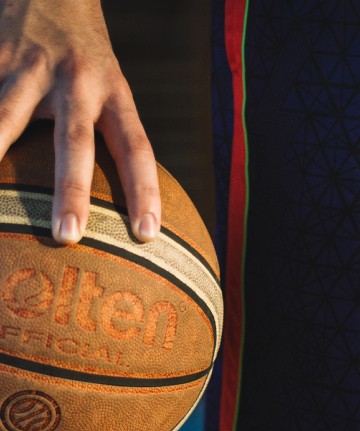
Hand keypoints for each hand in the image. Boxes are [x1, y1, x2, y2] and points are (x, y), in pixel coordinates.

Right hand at [0, 0, 160, 243]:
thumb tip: (114, 198)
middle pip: (76, 142)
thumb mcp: (109, 85)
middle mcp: (77, 82)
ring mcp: (31, 68)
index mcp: (113, 93)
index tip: (146, 233)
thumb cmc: (84, 55)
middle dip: (72, 190)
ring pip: (7, 116)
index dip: (144, 190)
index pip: (136, 148)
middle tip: (68, 234)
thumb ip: (109, 130)